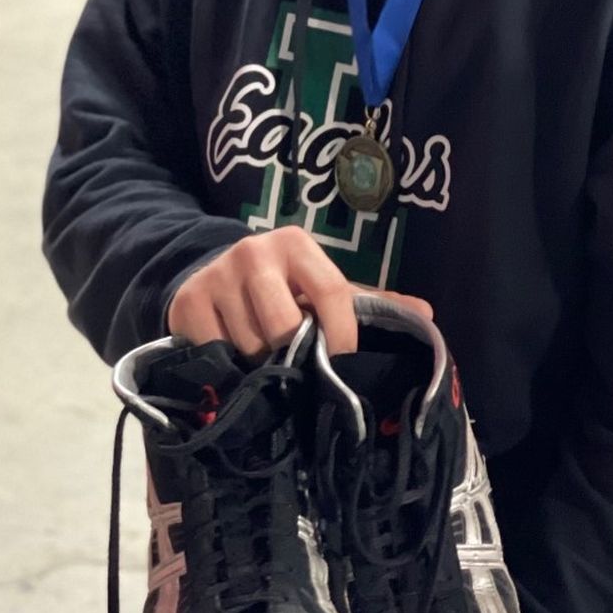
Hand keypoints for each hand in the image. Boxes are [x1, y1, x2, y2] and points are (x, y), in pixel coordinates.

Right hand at [168, 226, 431, 357]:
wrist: (210, 273)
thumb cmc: (282, 288)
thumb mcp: (322, 287)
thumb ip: (371, 303)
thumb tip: (426, 315)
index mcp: (297, 245)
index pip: (332, 291)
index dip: (342, 335)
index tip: (342, 364)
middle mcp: (254, 253)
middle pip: (285, 324)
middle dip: (293, 353)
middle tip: (294, 365)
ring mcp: (217, 277)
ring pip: (250, 345)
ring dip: (260, 365)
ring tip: (263, 362)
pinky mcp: (186, 303)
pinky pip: (215, 352)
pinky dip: (228, 368)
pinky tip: (232, 360)